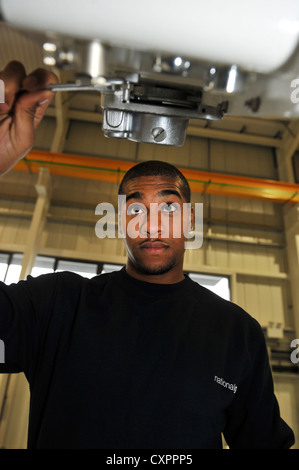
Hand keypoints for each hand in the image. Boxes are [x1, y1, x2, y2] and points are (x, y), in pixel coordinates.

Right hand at [0, 61, 57, 175]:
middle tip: (8, 104)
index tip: (31, 86)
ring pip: (2, 74)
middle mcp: (14, 95)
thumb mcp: (22, 138)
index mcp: (31, 106)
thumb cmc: (2, 154)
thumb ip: (31, 114)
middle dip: (13, 84)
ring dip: (1, 90)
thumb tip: (45, 92)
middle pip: (18, 70)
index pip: (45, 81)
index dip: (41, 78)